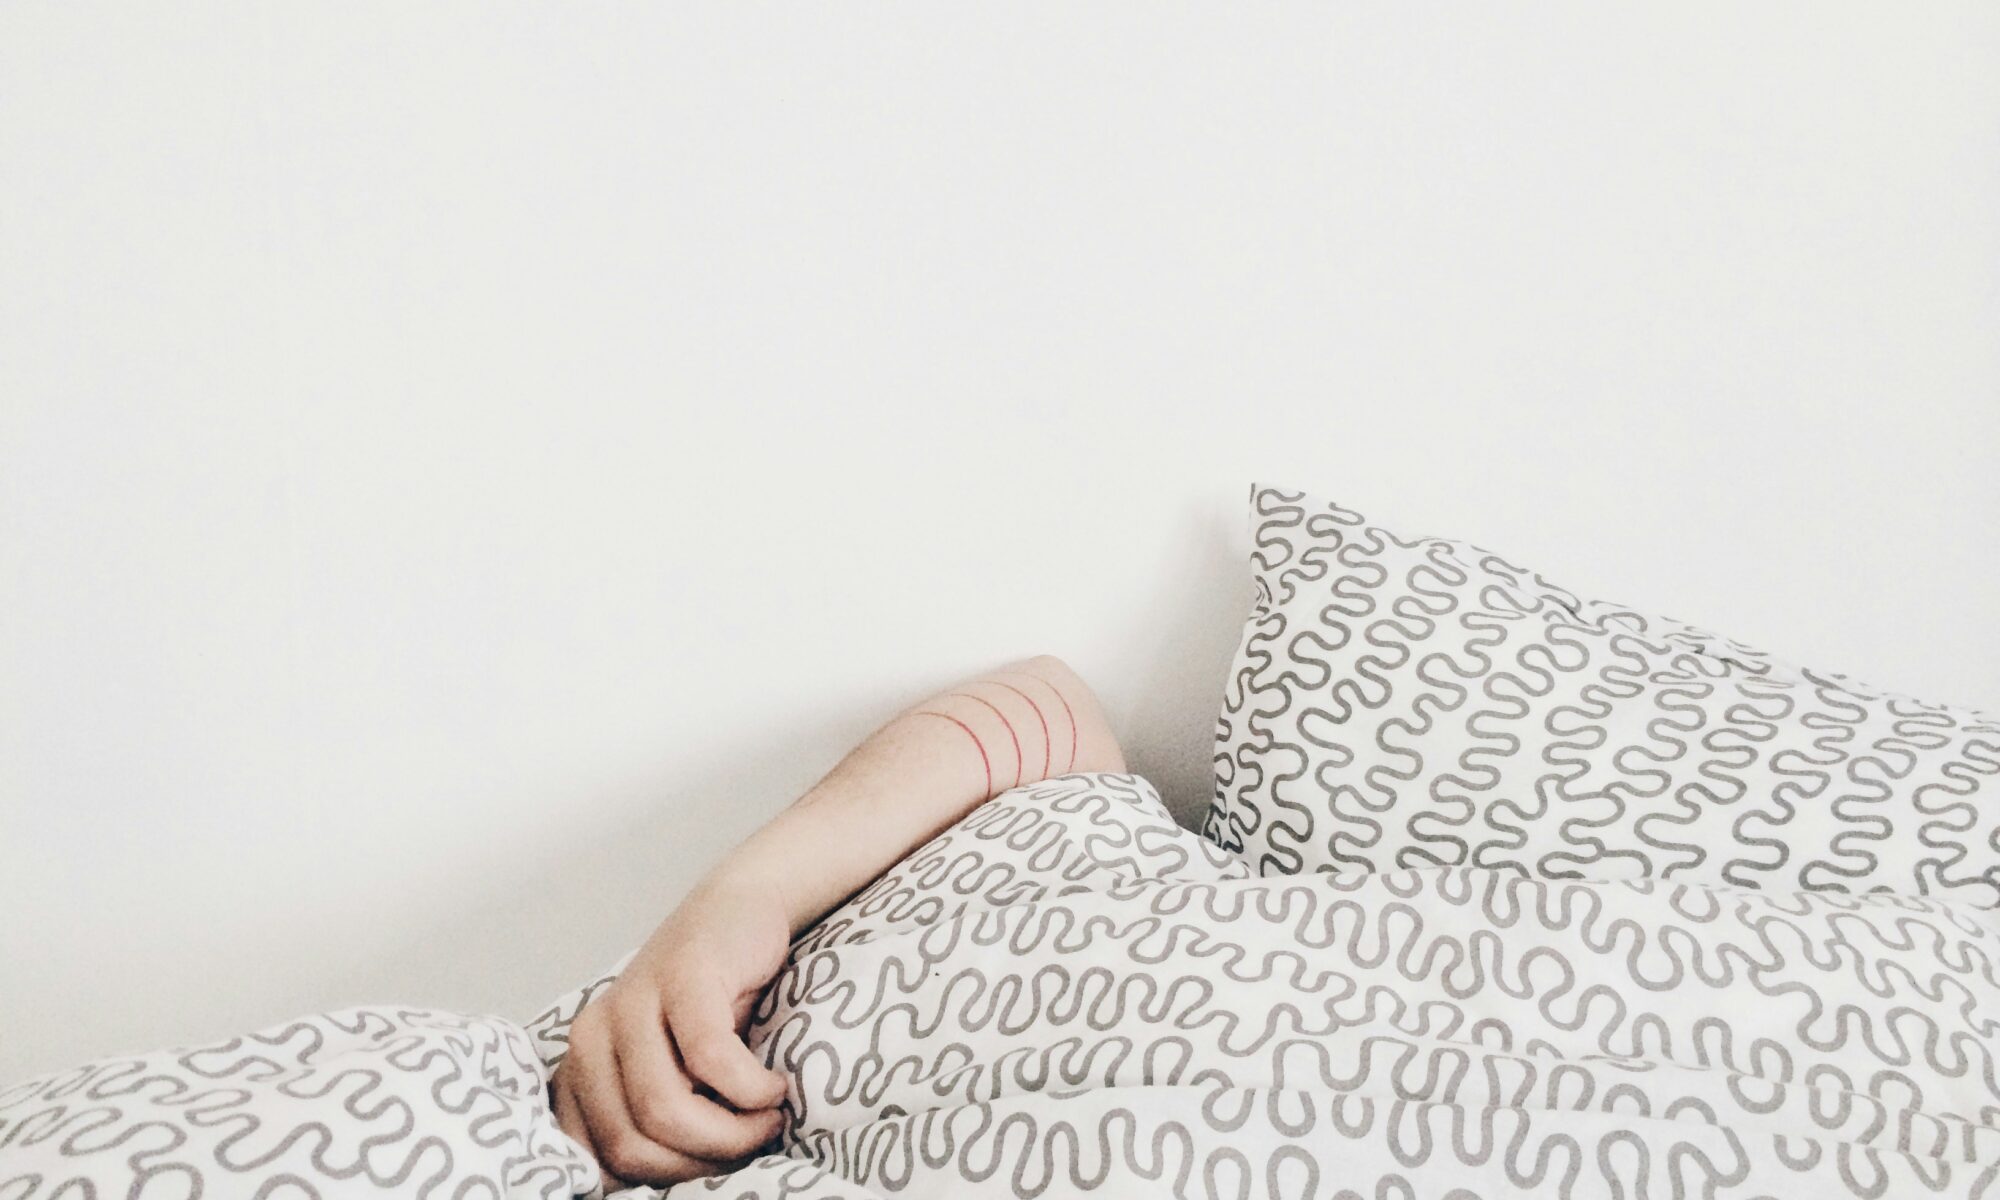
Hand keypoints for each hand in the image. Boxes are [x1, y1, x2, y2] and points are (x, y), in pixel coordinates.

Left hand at [551, 880, 792, 1189]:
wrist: (743, 910)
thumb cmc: (713, 1002)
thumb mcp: (670, 1067)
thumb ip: (647, 1117)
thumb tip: (645, 1189)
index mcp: (581, 1065)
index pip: (599, 1158)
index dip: (662, 1178)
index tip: (710, 1164)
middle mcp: (593, 1033)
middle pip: (631, 1144)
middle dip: (700, 1162)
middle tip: (751, 1144)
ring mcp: (635, 1002)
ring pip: (665, 1111)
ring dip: (732, 1133)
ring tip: (768, 1118)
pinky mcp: (683, 978)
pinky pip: (711, 1062)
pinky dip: (751, 1090)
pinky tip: (773, 1086)